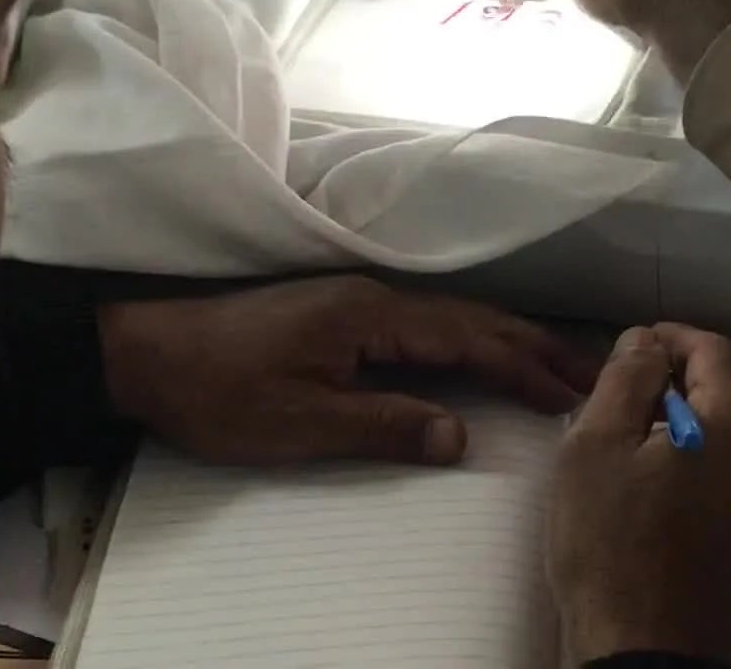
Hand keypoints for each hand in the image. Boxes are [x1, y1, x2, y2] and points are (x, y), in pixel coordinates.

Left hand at [97, 274, 595, 465]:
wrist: (140, 349)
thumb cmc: (216, 389)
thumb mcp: (299, 423)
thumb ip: (384, 425)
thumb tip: (460, 436)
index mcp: (371, 315)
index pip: (469, 339)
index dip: (524, 367)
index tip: (574, 390)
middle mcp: (373, 295)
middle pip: (472, 319)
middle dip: (534, 348)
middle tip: (590, 373)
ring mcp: (356, 299)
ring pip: (452, 317)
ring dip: (507, 341)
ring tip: (554, 364)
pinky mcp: (338, 311)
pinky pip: (426, 323)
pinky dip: (470, 339)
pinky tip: (480, 354)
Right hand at [547, 324, 730, 665]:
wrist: (652, 661)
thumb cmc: (614, 550)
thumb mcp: (596, 449)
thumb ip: (627, 378)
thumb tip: (649, 343)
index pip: (715, 351)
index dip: (671, 340)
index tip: (637, 347)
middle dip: (686, 391)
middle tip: (630, 410)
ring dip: (705, 439)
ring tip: (650, 463)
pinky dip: (722, 483)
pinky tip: (680, 508)